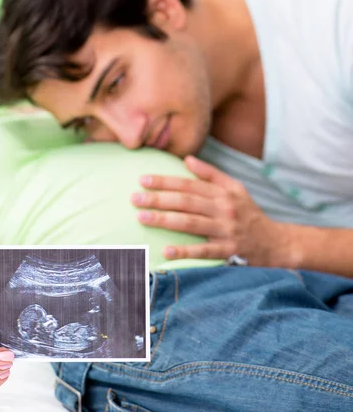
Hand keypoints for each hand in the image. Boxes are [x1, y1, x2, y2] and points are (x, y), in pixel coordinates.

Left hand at [131, 155, 289, 264]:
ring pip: (191, 223)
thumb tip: (187, 160)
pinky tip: (166, 250)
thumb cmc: (250, 214)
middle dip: (159, 199)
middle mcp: (225, 209)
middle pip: (187, 202)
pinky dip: (185, 251)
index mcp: (224, 193)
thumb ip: (211, 174)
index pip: (189, 184)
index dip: (165, 181)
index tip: (142, 180)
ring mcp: (226, 231)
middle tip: (134, 198)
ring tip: (142, 218)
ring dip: (165, 220)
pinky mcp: (229, 251)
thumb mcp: (236, 189)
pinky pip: (204, 251)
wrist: (276, 243)